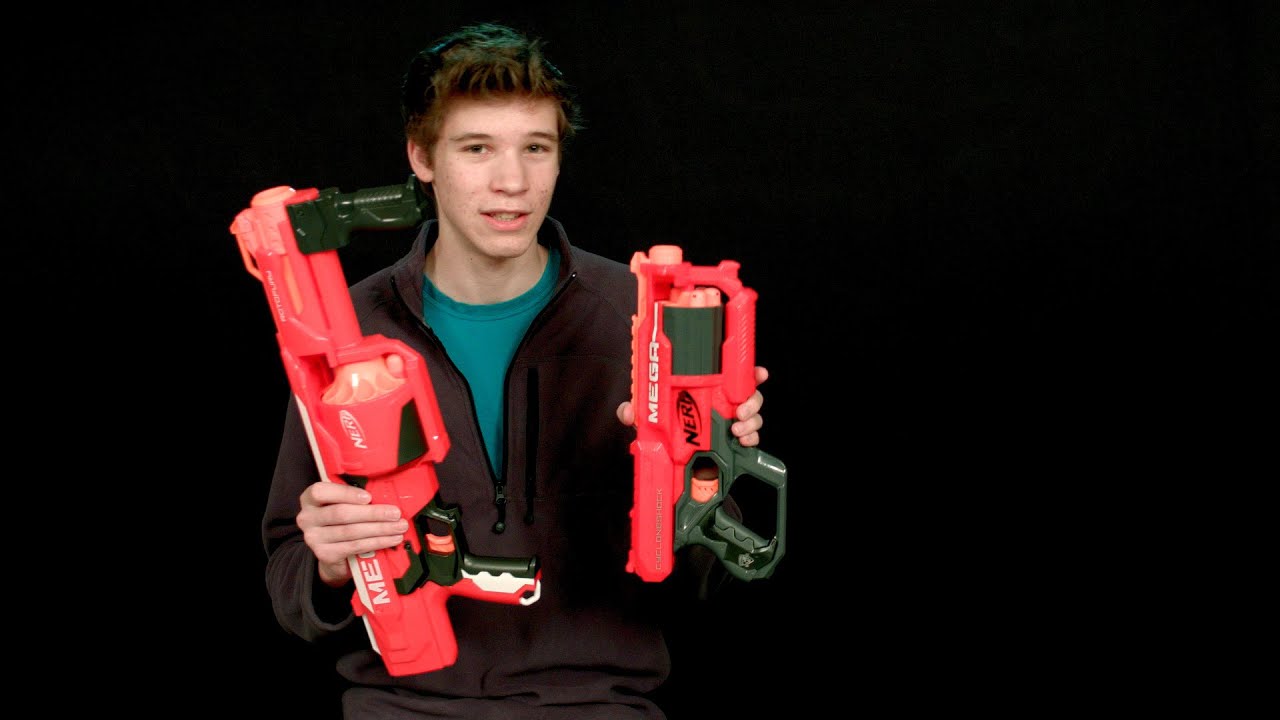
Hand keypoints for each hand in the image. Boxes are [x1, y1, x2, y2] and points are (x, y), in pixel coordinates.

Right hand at [296, 481, 409, 586]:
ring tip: (398, 527)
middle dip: (372, 513)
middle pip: (341, 514)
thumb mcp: (343, 504)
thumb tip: (385, 494)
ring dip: (379, 529)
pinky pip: (355, 546)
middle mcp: (307, 518)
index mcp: (310, 499)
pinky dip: (376, 542)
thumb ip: (355, 497)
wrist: (332, 553)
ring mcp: (314, 538)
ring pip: (351, 531)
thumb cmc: (341, 521)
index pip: (321, 491)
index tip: (368, 497)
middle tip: (395, 513)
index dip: (345, 493)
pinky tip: (390, 539)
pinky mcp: (325, 554)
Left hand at [617, 365, 767, 447]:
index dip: (749, 372)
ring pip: (753, 416)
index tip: (759, 373)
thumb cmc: (663, 426)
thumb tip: (627, 411)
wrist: (669, 458)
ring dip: (751, 422)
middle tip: (740, 411)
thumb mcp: (649, 415)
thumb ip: (637, 410)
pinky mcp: (734, 441)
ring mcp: (730, 421)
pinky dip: (752, 439)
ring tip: (737, 430)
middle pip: (748, 394)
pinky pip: (751, 437)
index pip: (732, 374)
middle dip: (752, 401)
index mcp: (707, 389)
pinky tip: (744, 442)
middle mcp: (722, 402)